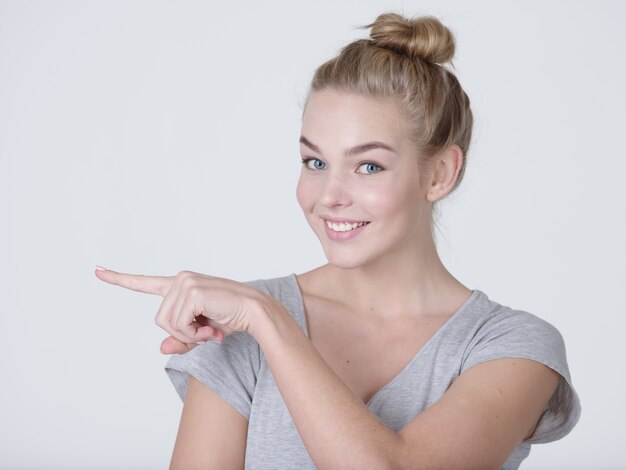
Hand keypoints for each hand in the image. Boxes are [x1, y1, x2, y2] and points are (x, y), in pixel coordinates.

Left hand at [95, 267, 267, 353]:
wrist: (254, 313)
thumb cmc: (230, 319)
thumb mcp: (200, 333)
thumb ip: (180, 340)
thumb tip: (162, 348)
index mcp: (179, 285)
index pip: (145, 283)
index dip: (119, 279)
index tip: (97, 270)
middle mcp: (180, 279)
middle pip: (159, 320)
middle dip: (182, 333)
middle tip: (206, 331)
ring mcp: (185, 283)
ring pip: (168, 324)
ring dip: (189, 335)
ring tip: (210, 328)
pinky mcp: (192, 291)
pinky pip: (180, 325)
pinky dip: (195, 334)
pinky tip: (212, 327)